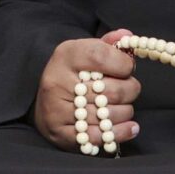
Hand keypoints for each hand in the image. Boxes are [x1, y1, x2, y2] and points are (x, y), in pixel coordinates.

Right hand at [35, 30, 139, 149]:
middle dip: (130, 89)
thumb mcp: (85, 51)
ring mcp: (58, 111)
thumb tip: (129, 37)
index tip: (127, 68)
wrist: (44, 101)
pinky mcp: (62, 135)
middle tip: (129, 89)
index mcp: (65, 56)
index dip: (123, 64)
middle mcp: (58, 83)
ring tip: (122, 106)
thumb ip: (108, 44)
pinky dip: (122, 132)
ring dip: (125, 111)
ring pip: (110, 114)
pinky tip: (130, 126)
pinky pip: (100, 136)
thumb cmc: (73, 74)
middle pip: (111, 90)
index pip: (101, 56)